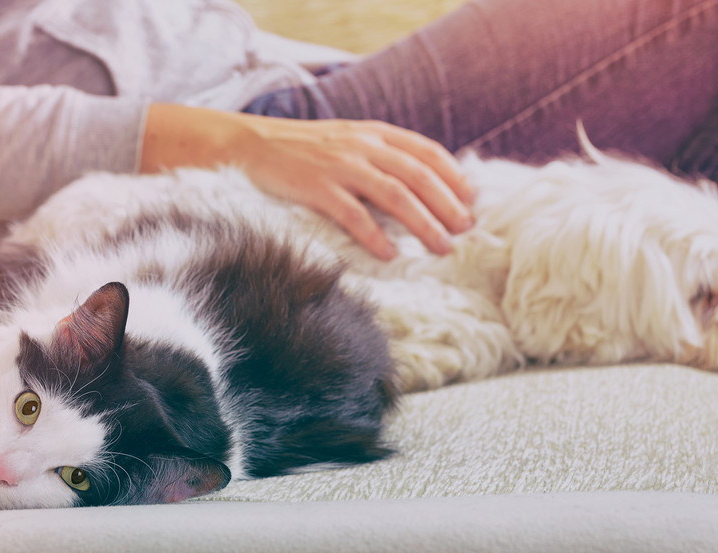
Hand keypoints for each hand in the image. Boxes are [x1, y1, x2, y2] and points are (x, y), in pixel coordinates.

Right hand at [140, 104, 474, 259]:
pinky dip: (375, 235)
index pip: (424, 151)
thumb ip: (378, 156)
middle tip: (465, 230)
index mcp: (372, 133)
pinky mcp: (315, 188)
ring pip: (394, 195)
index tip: (471, 199)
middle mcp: (361, 146)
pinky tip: (390, 255)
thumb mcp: (344, 140)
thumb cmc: (300, 150)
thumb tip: (417, 187)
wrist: (247, 144)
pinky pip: (353, 214)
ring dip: (422, 223)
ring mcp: (338, 166)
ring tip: (441, 247)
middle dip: (446, 204)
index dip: (452, 175)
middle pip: (416, 176)